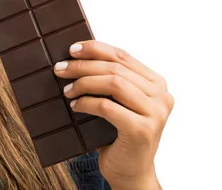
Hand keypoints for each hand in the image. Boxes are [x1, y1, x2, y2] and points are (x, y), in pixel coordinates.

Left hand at [53, 40, 173, 188]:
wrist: (130, 172)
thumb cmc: (118, 134)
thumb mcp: (117, 102)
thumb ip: (110, 80)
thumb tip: (76, 56)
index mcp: (157, 83)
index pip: (122, 56)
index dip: (95, 49)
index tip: (71, 49)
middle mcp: (161, 95)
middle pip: (115, 68)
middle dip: (83, 65)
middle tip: (60, 69)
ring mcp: (156, 113)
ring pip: (113, 83)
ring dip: (83, 83)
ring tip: (67, 89)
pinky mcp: (143, 130)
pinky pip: (107, 107)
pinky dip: (86, 103)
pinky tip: (75, 105)